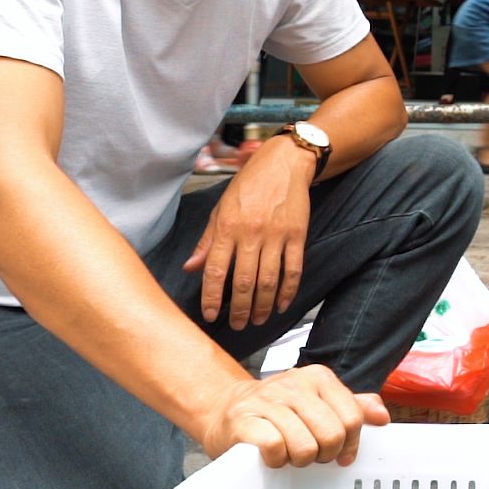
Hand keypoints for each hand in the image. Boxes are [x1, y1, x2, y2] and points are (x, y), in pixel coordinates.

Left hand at [185, 137, 314, 328]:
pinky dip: (289, 291)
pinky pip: (294, 269)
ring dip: (263, 305)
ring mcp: (276, 235)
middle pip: (244, 281)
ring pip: (269, 280)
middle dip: (239, 309)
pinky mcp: (297, 235)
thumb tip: (191, 268)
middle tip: (237, 325)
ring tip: (258, 320)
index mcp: (227, 228)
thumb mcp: (220, 209)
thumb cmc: (248, 186)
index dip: (212, 297)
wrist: (283, 164)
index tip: (210, 315)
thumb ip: (207, 241)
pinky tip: (282, 305)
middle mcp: (251, 234)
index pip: (216, 270)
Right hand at [199, 365, 389, 467]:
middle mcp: (295, 383)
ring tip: (289, 453)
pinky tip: (271, 455)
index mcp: (319, 377)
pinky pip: (275, 448)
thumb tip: (383, 416)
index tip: (339, 454)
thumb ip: (352, 407)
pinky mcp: (244, 419)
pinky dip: (276, 460)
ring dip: (298, 460)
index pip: (353, 418)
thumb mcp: (317, 403)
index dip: (349, 444)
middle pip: (332, 435)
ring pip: (305, 445)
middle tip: (310, 454)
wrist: (227, 410)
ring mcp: (268, 400)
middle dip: (324, 455)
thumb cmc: (278, 412)